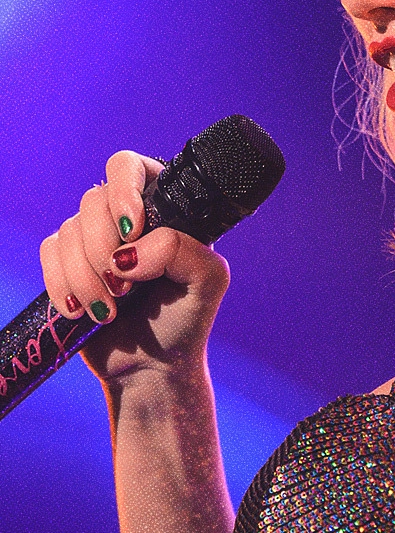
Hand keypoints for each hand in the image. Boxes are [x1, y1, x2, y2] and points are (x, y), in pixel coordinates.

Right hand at [39, 151, 229, 387]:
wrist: (152, 365)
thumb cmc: (186, 317)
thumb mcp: (208, 281)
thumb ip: (182, 251)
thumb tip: (128, 251)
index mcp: (165, 206)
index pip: (130, 167)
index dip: (123, 191)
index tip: (132, 228)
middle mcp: (127, 215)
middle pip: (93, 200)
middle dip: (104, 248)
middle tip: (127, 287)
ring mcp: (94, 237)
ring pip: (69, 230)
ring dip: (86, 275)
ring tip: (111, 308)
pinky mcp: (67, 262)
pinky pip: (48, 252)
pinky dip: (62, 283)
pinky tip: (81, 310)